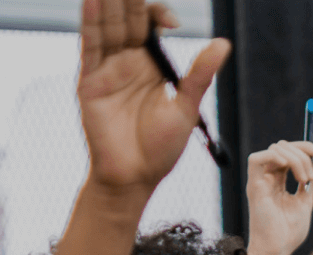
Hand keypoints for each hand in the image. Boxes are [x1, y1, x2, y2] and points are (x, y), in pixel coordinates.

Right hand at [76, 0, 230, 192]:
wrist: (134, 177)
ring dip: (108, 3)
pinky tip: (92, 1)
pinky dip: (90, 24)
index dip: (158, 14)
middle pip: (126, 18)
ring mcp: (106, 69)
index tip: (173, 23)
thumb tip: (223, 43)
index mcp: (152, 64)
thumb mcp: (186, 108)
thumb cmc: (160, 148)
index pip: (150, 24)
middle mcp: (127, 61)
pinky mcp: (89, 82)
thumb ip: (200, 74)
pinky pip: (89, 48)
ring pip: (107, 26)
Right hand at [246, 140, 312, 254]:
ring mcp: (260, 181)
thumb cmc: (289, 232)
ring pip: (274, 150)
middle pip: (282, 147)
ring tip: (305, 180)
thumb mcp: (306, 200)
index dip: (304, 148)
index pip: (288, 153)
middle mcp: (267, 178)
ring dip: (295, 159)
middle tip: (311, 176)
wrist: (278, 250)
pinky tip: (290, 170)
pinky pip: (256, 159)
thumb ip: (311, 180)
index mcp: (278, 181)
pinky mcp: (254, 186)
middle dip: (302, 152)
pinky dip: (275, 157)